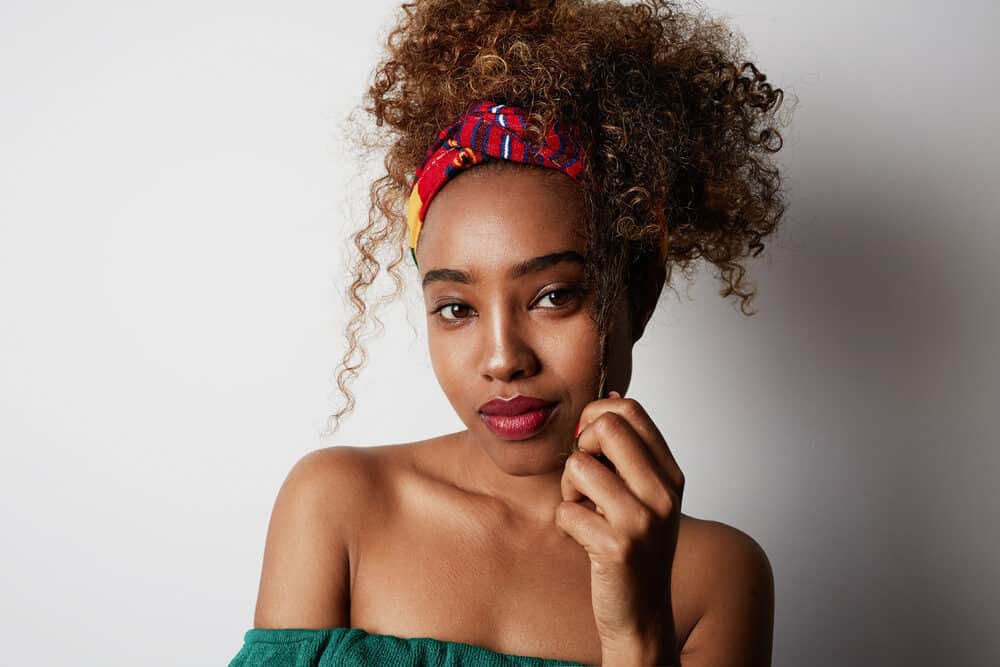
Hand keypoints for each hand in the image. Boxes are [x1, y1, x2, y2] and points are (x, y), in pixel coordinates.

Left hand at [555, 390, 683, 663]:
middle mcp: (664, 492)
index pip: (630, 410)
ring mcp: (643, 520)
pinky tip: (585, 540)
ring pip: (578, 466)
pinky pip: (566, 510)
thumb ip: (629, 452)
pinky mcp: (617, 547)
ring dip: (569, 490)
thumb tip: (609, 400)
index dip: (596, 418)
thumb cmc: (634, 550)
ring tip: (587, 512)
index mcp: (671, 474)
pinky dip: (566, 523)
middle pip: (605, 427)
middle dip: (579, 449)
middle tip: (585, 481)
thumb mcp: (643, 495)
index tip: (591, 446)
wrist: (642, 614)